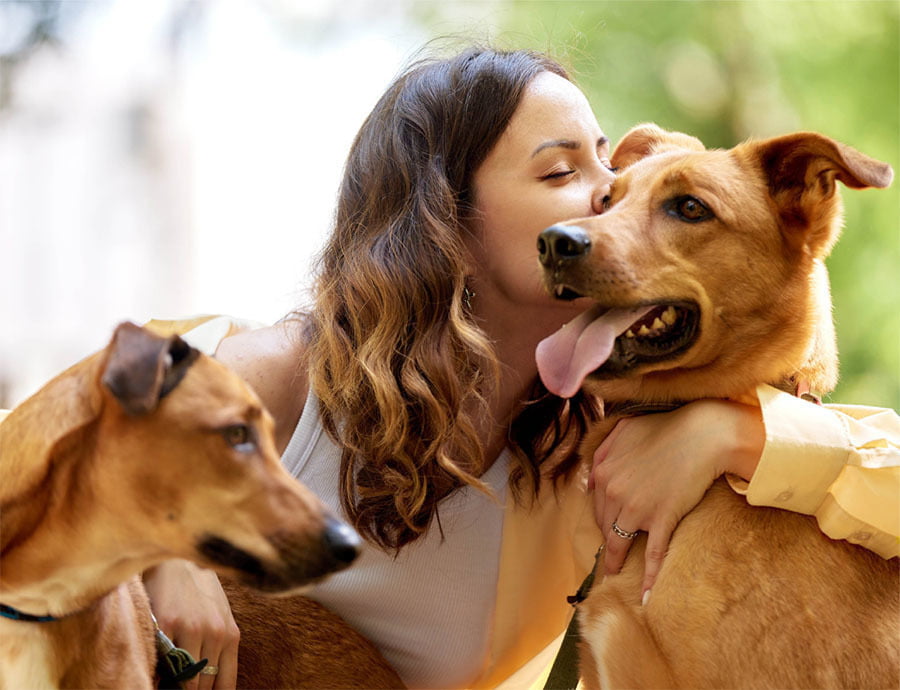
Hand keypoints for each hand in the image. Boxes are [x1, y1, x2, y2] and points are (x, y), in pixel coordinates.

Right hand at [143, 559, 239, 689]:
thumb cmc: (200, 592)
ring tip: (171, 681)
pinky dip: (159, 674)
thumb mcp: (221, 617)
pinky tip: (158, 673)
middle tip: (183, 687)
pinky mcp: (166, 624)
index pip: (225, 685)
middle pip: (203, 686)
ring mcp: (191, 629)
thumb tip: (214, 685)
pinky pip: (163, 663)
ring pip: (184, 680)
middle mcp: (214, 633)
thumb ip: (221, 647)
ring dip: (177, 686)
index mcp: (230, 635)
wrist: (179, 561)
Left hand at [589, 399, 763, 598]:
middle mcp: (614, 492)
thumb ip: (603, 450)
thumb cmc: (666, 428)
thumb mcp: (624, 429)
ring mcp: (637, 509)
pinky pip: (653, 554)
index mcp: (604, 472)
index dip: (601, 518)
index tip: (604, 528)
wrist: (702, 435)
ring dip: (616, 562)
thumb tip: (590, 477)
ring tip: (614, 575)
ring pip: (621, 542)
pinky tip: (646, 597)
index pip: (596, 504)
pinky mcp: (662, 519)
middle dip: (607, 540)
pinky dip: (650, 577)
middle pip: (605, 525)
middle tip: (609, 553)